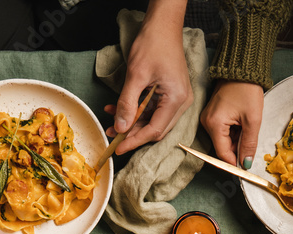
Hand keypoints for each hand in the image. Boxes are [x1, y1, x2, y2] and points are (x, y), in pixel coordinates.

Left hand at [106, 3, 191, 153]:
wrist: (163, 26)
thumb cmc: (153, 44)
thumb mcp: (136, 75)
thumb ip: (127, 104)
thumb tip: (120, 127)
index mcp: (176, 99)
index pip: (154, 130)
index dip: (135, 141)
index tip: (118, 148)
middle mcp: (181, 102)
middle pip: (156, 129)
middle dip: (133, 134)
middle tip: (112, 136)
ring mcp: (177, 98)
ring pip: (152, 120)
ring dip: (132, 123)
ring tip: (111, 122)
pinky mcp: (170, 94)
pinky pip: (152, 109)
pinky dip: (136, 112)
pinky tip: (117, 108)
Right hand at [200, 80, 264, 167]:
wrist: (242, 69)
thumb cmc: (247, 90)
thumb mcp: (253, 119)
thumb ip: (249, 144)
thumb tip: (246, 163)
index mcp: (214, 124)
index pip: (222, 153)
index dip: (234, 163)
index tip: (246, 168)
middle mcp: (206, 122)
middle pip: (222, 147)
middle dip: (237, 148)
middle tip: (252, 140)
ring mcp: (208, 118)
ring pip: (223, 139)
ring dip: (236, 139)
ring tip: (247, 124)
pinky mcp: (212, 115)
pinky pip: (222, 131)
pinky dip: (233, 131)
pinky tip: (242, 122)